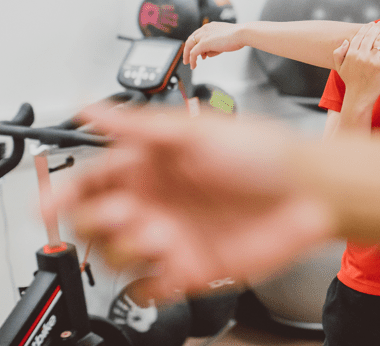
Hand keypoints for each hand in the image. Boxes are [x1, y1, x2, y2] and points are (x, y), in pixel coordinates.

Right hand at [51, 106, 334, 299]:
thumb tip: (90, 107)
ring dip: (126, 248)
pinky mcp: (191, 267)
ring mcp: (172, 235)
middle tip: (126, 212)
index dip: (68, 190)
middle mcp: (157, 201)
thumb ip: (140, 125)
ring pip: (117, 255)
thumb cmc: (265, 152)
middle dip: (99, 220)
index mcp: (152, 164)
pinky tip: (165, 264)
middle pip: (95, 222)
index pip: (93, 179)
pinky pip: (150, 288)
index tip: (54, 200)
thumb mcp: (198, 129)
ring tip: (159, 233)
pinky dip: (148, 283)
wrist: (310, 190)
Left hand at [184, 22, 243, 68]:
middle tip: (187, 58)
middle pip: (190, 39)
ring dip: (188, 56)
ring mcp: (203, 35)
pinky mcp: (204, 43)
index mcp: (210, 26)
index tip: (198, 53)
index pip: (197, 35)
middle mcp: (204, 29)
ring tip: (189, 63)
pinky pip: (193, 53)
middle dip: (188, 50)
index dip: (196, 44)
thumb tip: (208, 54)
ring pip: (189, 46)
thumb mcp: (224, 40)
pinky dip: (192, 60)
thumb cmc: (237, 37)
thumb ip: (214, 46)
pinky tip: (193, 66)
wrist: (242, 34)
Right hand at [332, 21, 379, 106]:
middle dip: (377, 27)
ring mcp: (373, 61)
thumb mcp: (339, 67)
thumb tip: (346, 41)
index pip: (359, 36)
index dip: (366, 28)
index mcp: (351, 54)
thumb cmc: (351, 81)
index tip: (371, 24)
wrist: (360, 96)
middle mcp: (361, 56)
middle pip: (371, 36)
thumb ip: (338, 53)